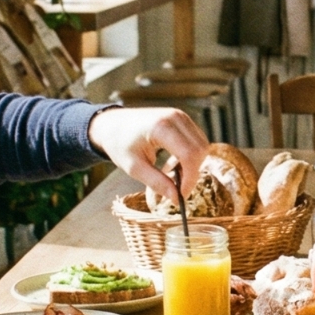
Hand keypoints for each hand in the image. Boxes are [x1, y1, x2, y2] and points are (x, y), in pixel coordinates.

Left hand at [88, 107, 209, 199]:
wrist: (112, 124)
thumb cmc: (119, 144)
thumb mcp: (133, 167)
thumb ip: (156, 182)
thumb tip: (176, 198)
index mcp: (161, 127)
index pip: (189, 154)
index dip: (190, 178)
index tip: (181, 195)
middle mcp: (175, 117)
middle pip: (200, 150)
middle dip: (193, 173)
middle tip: (178, 188)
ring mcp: (181, 116)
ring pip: (202, 145)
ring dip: (192, 164)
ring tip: (171, 173)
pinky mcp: (182, 119)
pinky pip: (196, 140)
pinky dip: (190, 156)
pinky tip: (172, 163)